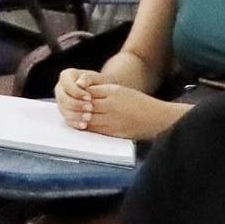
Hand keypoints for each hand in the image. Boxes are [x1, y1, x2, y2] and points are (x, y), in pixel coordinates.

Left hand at [58, 70, 175, 139]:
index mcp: (113, 92)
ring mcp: (112, 120)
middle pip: (85, 106)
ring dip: (78, 119)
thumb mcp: (121, 91)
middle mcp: (111, 105)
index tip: (72, 96)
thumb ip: (103, 92)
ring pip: (88, 119)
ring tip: (73, 118)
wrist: (157, 118)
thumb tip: (84, 94)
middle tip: (67, 108)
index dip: (79, 95)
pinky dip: (87, 128)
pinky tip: (83, 126)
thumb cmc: (140, 103)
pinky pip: (95, 130)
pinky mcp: (114, 132)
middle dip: (76, 108)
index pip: (88, 92)